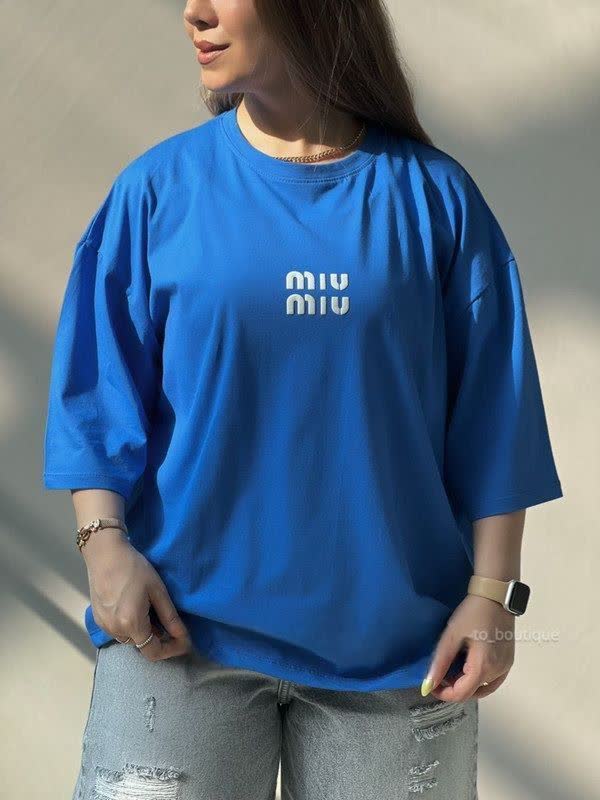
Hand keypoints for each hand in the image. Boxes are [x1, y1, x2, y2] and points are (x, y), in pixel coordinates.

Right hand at [82, 529, 191, 660]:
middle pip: (142, 645)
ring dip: (143, 631)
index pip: (153, 652)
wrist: (105, 554)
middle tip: (170, 621)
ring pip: (130, 638)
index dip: (171, 650)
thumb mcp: (158, 591)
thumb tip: (183, 636)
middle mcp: (115, 631)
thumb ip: (170, 617)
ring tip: (151, 610)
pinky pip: (119, 630)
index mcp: (131, 624)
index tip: (184, 641)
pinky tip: (136, 606)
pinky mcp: (98, 619)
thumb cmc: (134, 568)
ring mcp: (104, 626)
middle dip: (158, 638)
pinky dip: (131, 625)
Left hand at [423, 593, 515, 701]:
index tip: (431, 684)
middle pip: (472, 692)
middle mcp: (498, 672)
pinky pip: (493, 680)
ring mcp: (506, 667)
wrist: (495, 596)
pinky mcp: (509, 661)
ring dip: (466, 683)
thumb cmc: (472, 613)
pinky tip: (468, 667)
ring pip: (483, 687)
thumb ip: (440, 662)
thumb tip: (428, 685)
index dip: (443, 694)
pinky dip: (479, 679)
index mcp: (484, 667)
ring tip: (453, 666)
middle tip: (441, 671)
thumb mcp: (451, 636)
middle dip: (454, 687)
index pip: (462, 694)